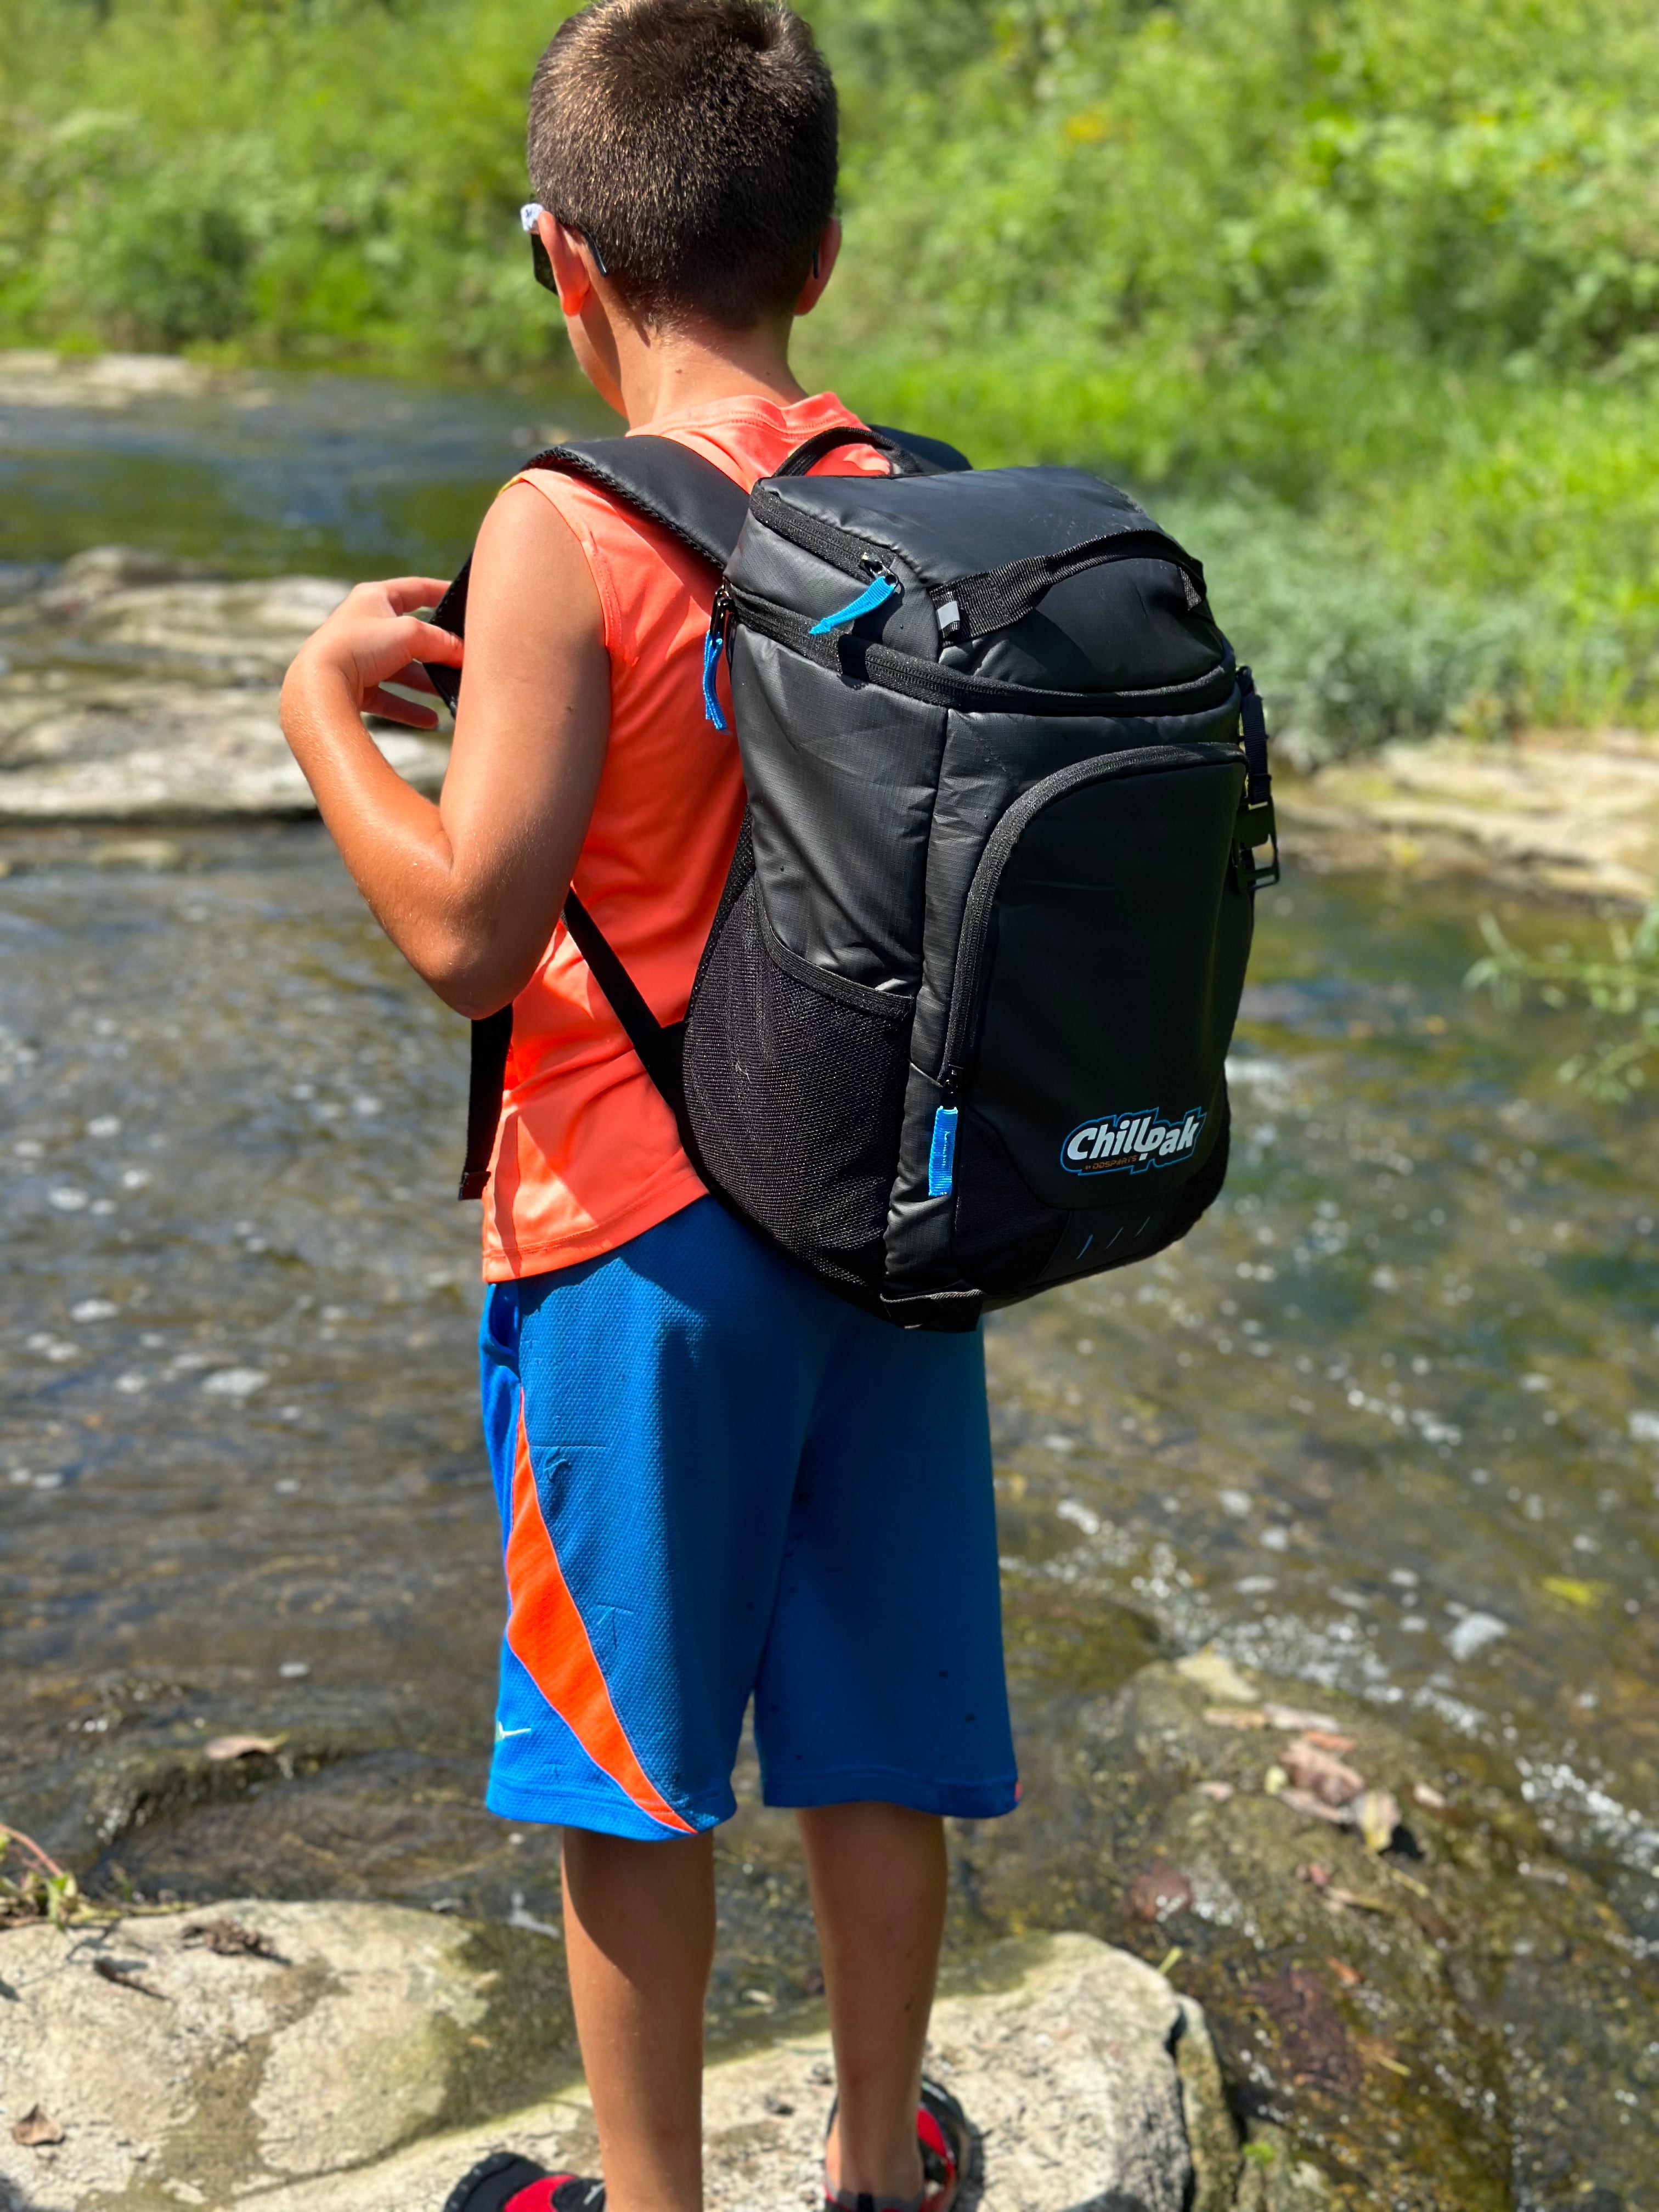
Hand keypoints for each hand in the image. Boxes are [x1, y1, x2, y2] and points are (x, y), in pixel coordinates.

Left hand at [282, 576, 463, 731]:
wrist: (320, 684)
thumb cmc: (361, 646)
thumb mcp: (411, 634)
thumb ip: (442, 641)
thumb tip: (463, 653)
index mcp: (373, 598)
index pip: (416, 589)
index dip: (441, 592)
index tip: (465, 601)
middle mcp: (364, 624)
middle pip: (411, 636)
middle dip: (438, 650)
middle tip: (464, 660)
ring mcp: (358, 656)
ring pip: (401, 669)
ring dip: (426, 683)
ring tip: (450, 694)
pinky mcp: (353, 686)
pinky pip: (388, 696)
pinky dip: (409, 707)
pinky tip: (431, 721)